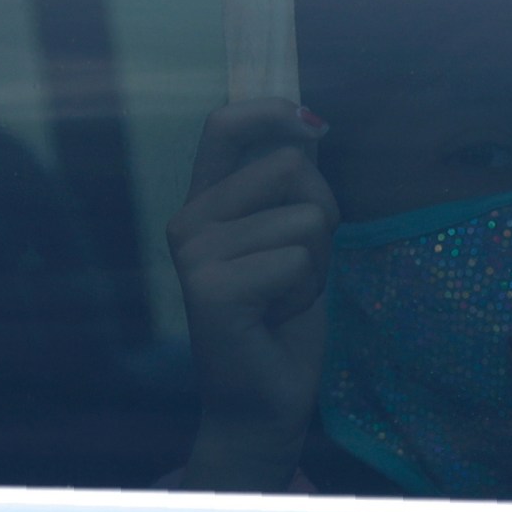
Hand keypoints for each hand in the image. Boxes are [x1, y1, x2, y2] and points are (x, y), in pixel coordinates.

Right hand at [168, 98, 338, 490]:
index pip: (224, 125)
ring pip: (305, 218)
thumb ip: (289, 185)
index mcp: (205, 202)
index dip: (272, 111)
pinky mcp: (211, 289)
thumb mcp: (291, 236)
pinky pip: (298, 259)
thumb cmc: (281, 315)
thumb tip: (310, 125)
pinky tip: (277, 317)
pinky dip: (307, 291)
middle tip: (299, 265)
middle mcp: (189, 221)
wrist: (263, 400)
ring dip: (317, 261)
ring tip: (285, 296)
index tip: (313, 125)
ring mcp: (194, 255)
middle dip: (322, 213)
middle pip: (290, 166)